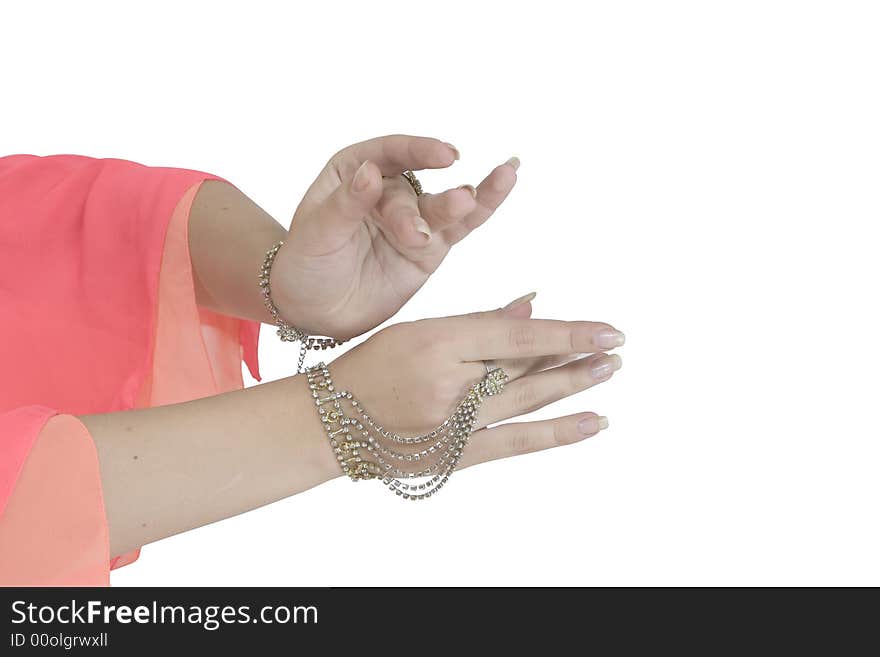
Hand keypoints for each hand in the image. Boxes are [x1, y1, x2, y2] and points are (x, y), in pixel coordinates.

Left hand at [270, 135, 518, 338]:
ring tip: (470, 200)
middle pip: (415, 190)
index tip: (445, 156)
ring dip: (461, 203)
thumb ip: (346, 204)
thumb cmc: (305, 265)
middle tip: (414, 238)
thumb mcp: (317, 233)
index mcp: (354, 171)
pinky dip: (483, 207)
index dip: (419, 151)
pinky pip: (459, 226)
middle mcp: (387, 189)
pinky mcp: (430, 249)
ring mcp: (412, 219)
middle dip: (416, 213)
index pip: (391, 153)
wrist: (313, 311)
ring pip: (444, 206)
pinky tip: (507, 179)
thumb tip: (371, 172)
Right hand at [325, 295, 624, 474]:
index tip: (607, 329)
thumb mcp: (419, 330)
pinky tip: (592, 422)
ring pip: (527, 400)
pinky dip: (557, 433)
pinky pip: (516, 442)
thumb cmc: (374, 367)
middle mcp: (448, 384)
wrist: (331, 424)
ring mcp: (453, 424)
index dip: (566, 332)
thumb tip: (533, 305)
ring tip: (608, 371)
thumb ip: (478, 322)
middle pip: (527, 368)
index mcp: (437, 341)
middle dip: (577, 359)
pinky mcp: (455, 455)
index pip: (516, 335)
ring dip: (573, 387)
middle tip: (616, 350)